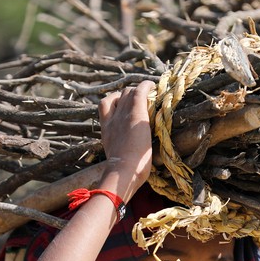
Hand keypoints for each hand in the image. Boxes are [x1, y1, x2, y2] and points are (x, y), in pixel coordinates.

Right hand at [98, 81, 154, 199]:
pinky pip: (140, 90)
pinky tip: (154, 86)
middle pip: (119, 96)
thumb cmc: (123, 174)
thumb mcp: (117, 160)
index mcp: (106, 129)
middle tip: (142, 100)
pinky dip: (147, 86)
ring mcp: (123, 114)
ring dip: (138, 91)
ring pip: (128, 92)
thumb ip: (120, 155)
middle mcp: (112, 118)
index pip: (105, 106)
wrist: (122, 170)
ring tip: (149, 95)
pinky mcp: (135, 113)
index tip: (124, 105)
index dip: (116, 102)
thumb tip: (127, 167)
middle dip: (129, 95)